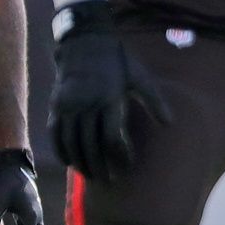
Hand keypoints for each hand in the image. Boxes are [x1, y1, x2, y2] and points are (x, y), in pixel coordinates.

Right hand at [50, 1, 171, 183]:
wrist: (85, 42)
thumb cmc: (117, 61)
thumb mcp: (139, 76)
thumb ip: (154, 100)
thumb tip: (169, 123)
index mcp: (109, 97)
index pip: (111, 137)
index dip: (118, 156)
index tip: (126, 167)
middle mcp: (86, 103)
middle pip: (90, 145)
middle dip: (99, 167)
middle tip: (109, 182)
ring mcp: (68, 105)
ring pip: (71, 143)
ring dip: (80, 164)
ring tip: (92, 177)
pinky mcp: (56, 105)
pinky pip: (55, 134)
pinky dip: (61, 151)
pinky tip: (70, 163)